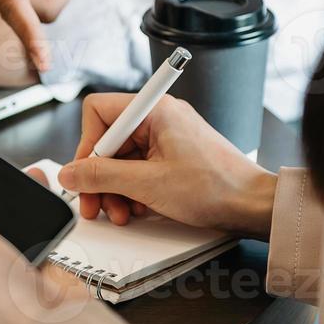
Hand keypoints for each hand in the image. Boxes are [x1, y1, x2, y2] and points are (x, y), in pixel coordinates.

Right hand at [57, 94, 278, 238]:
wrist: (253, 205)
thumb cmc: (215, 187)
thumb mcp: (147, 184)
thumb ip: (102, 176)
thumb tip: (70, 173)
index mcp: (155, 110)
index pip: (99, 112)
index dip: (88, 145)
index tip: (87, 174)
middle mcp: (160, 118)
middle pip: (109, 140)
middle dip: (100, 176)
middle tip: (95, 205)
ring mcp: (168, 137)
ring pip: (123, 159)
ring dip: (116, 189)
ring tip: (122, 213)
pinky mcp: (174, 156)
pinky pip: (140, 168)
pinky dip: (134, 190)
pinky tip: (139, 209)